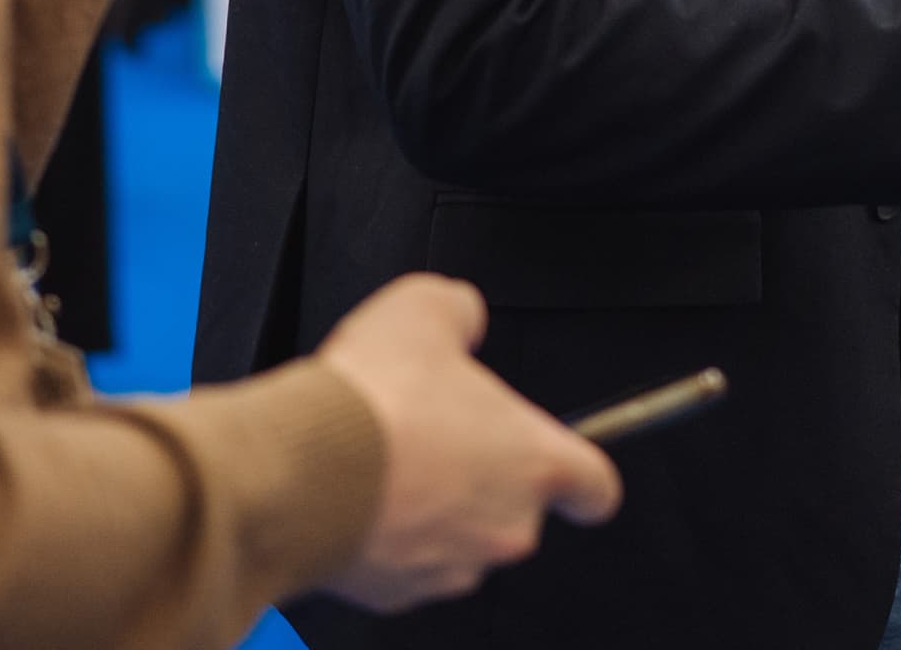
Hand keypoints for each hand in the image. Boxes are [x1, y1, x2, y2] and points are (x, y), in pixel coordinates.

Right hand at [315, 276, 620, 611]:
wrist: (302, 472)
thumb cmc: (372, 402)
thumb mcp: (426, 307)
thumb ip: (462, 312)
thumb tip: (463, 317)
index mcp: (534, 461)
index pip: (597, 486)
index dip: (584, 476)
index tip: (572, 469)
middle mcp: (506, 525)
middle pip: (519, 508)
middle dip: (484, 476)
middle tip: (441, 437)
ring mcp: (453, 564)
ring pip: (462, 537)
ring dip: (436, 506)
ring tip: (391, 461)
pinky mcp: (399, 593)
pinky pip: (407, 562)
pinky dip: (390, 534)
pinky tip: (361, 495)